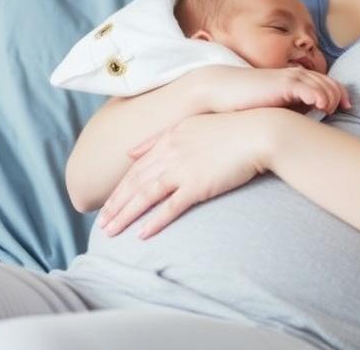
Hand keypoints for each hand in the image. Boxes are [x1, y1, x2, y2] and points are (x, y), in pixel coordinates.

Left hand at [95, 109, 276, 238]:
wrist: (258, 131)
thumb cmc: (232, 128)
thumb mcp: (192, 125)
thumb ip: (161, 137)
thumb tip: (132, 152)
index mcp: (169, 137)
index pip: (137, 167)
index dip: (120, 187)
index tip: (108, 203)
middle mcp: (171, 152)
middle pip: (135, 182)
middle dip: (115, 204)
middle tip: (100, 224)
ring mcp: (183, 169)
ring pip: (145, 195)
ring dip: (125, 215)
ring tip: (110, 232)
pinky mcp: (198, 185)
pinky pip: (171, 207)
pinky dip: (154, 221)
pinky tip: (141, 234)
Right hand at [201, 65, 350, 115]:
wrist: (225, 91)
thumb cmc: (247, 101)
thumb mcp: (275, 105)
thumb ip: (293, 108)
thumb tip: (310, 121)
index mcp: (296, 80)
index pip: (328, 83)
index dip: (341, 94)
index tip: (346, 108)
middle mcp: (297, 76)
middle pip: (331, 83)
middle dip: (341, 96)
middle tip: (346, 109)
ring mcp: (291, 78)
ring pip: (323, 85)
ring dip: (332, 97)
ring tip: (332, 111)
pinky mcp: (283, 84)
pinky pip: (308, 88)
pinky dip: (319, 95)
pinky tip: (322, 106)